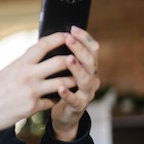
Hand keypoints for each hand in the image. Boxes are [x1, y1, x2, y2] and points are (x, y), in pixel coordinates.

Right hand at [0, 31, 79, 143]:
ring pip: (63, 83)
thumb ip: (22, 65)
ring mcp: (31, 92)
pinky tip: (56, 100)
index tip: (68, 35)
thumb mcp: (5, 73)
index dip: (59, 38)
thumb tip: (36, 57)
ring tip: (76, 81)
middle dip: (73, 60)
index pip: (44, 45)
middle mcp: (27, 75)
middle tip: (80, 60)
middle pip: (60, 61)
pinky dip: (55, 100)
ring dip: (72, 82)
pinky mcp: (32, 107)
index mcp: (19, 63)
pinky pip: (52, 102)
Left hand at [48, 26, 99, 140]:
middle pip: (91, 61)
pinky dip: (68, 93)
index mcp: (88, 67)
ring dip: (77, 69)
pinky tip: (60, 87)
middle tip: (69, 39)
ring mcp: (87, 93)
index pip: (92, 49)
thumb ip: (60, 57)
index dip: (84, 38)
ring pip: (86, 80)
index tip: (73, 28)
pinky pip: (75, 100)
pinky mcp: (79, 107)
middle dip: (79, 49)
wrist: (63, 115)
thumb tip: (51, 35)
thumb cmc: (60, 88)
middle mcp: (92, 78)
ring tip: (68, 60)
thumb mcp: (62, 71)